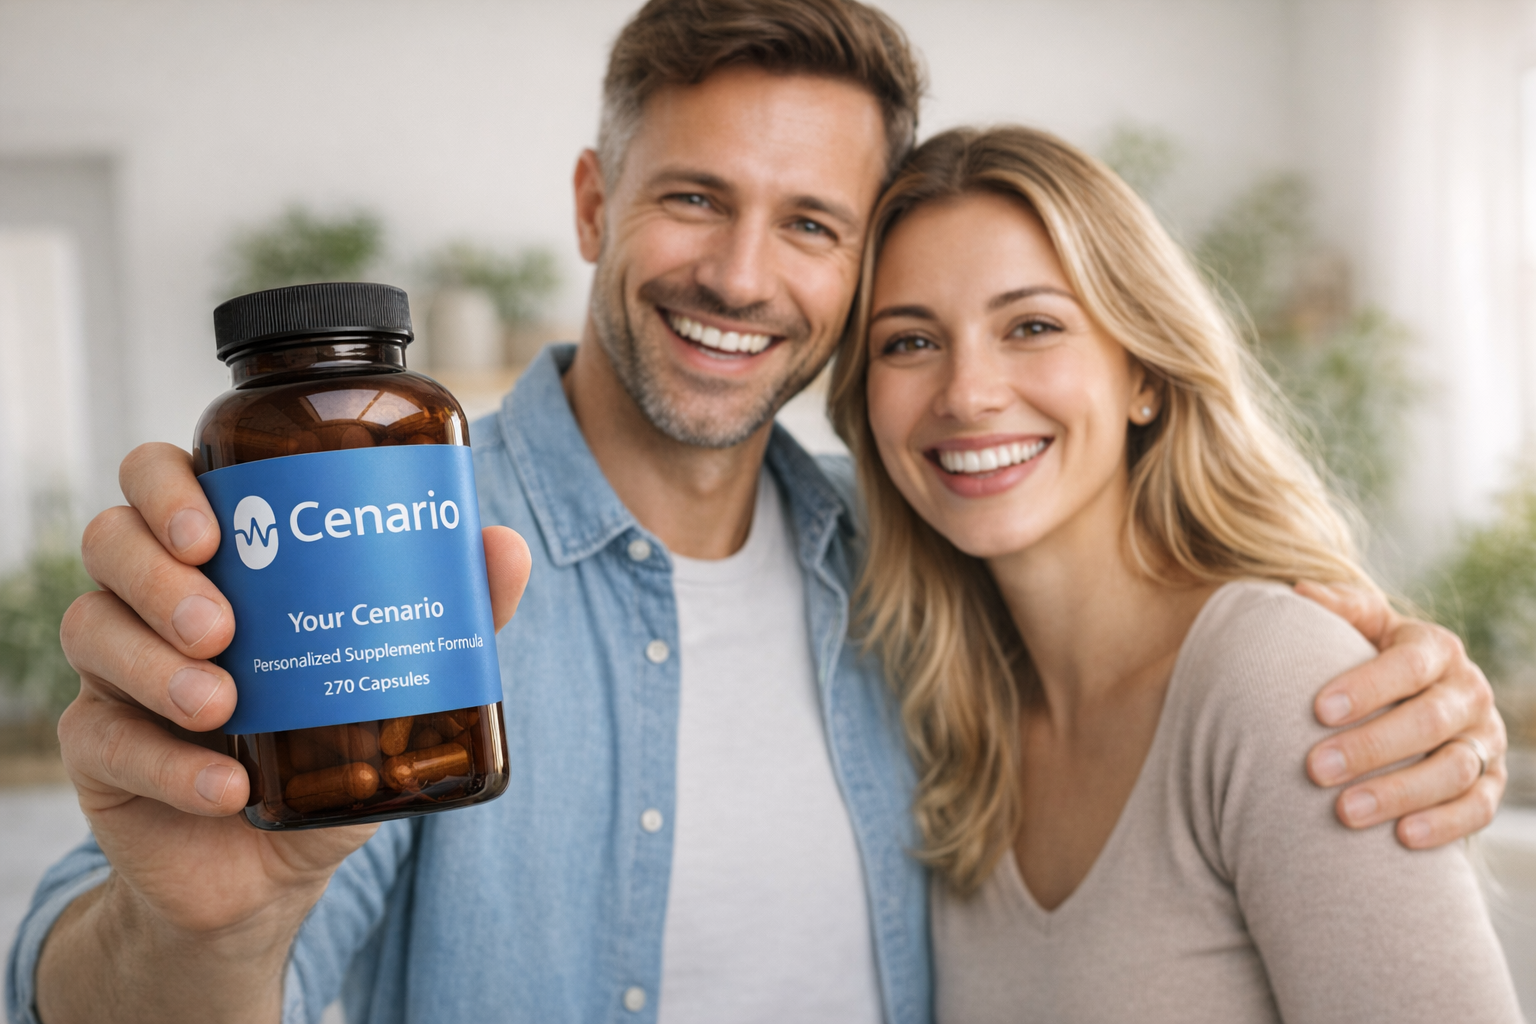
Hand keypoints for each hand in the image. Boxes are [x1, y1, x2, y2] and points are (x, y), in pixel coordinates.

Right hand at [40, 442, 530, 1020]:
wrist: (274, 863)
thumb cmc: (335, 742)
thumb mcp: (395, 674)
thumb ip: (451, 610)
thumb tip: (505, 546)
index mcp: (220, 555)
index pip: (160, 479)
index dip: (167, 486)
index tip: (216, 530)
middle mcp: (154, 598)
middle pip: (112, 541)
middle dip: (160, 575)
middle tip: (223, 625)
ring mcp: (117, 672)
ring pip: (91, 628)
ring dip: (156, 665)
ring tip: (223, 703)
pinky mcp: (100, 751)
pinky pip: (103, 739)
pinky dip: (168, 763)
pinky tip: (225, 785)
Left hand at [1295, 581, 1505, 848]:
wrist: (1414, 697)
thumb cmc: (1371, 658)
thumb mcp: (1361, 626)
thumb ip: (1337, 608)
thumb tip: (1299, 592)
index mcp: (1435, 648)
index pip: (1406, 665)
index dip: (1366, 687)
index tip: (1318, 709)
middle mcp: (1468, 691)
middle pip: (1428, 722)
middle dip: (1370, 747)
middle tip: (1315, 769)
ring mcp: (1485, 738)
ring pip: (1453, 769)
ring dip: (1399, 792)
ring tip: (1345, 812)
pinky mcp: (1492, 780)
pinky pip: (1478, 807)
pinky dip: (1444, 824)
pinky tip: (1403, 838)